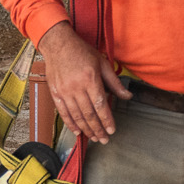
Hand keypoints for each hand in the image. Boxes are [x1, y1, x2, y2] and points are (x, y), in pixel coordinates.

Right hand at [37, 23, 130, 146]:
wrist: (58, 44)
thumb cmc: (81, 52)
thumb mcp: (102, 63)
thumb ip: (114, 82)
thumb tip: (127, 96)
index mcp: (90, 79)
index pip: (100, 105)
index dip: (106, 120)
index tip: (112, 130)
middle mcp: (76, 87)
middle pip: (89, 114)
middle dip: (98, 129)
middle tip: (104, 139)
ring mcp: (64, 91)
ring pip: (77, 116)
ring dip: (86, 129)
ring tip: (94, 138)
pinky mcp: (55, 93)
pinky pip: (63, 112)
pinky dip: (70, 123)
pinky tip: (77, 131)